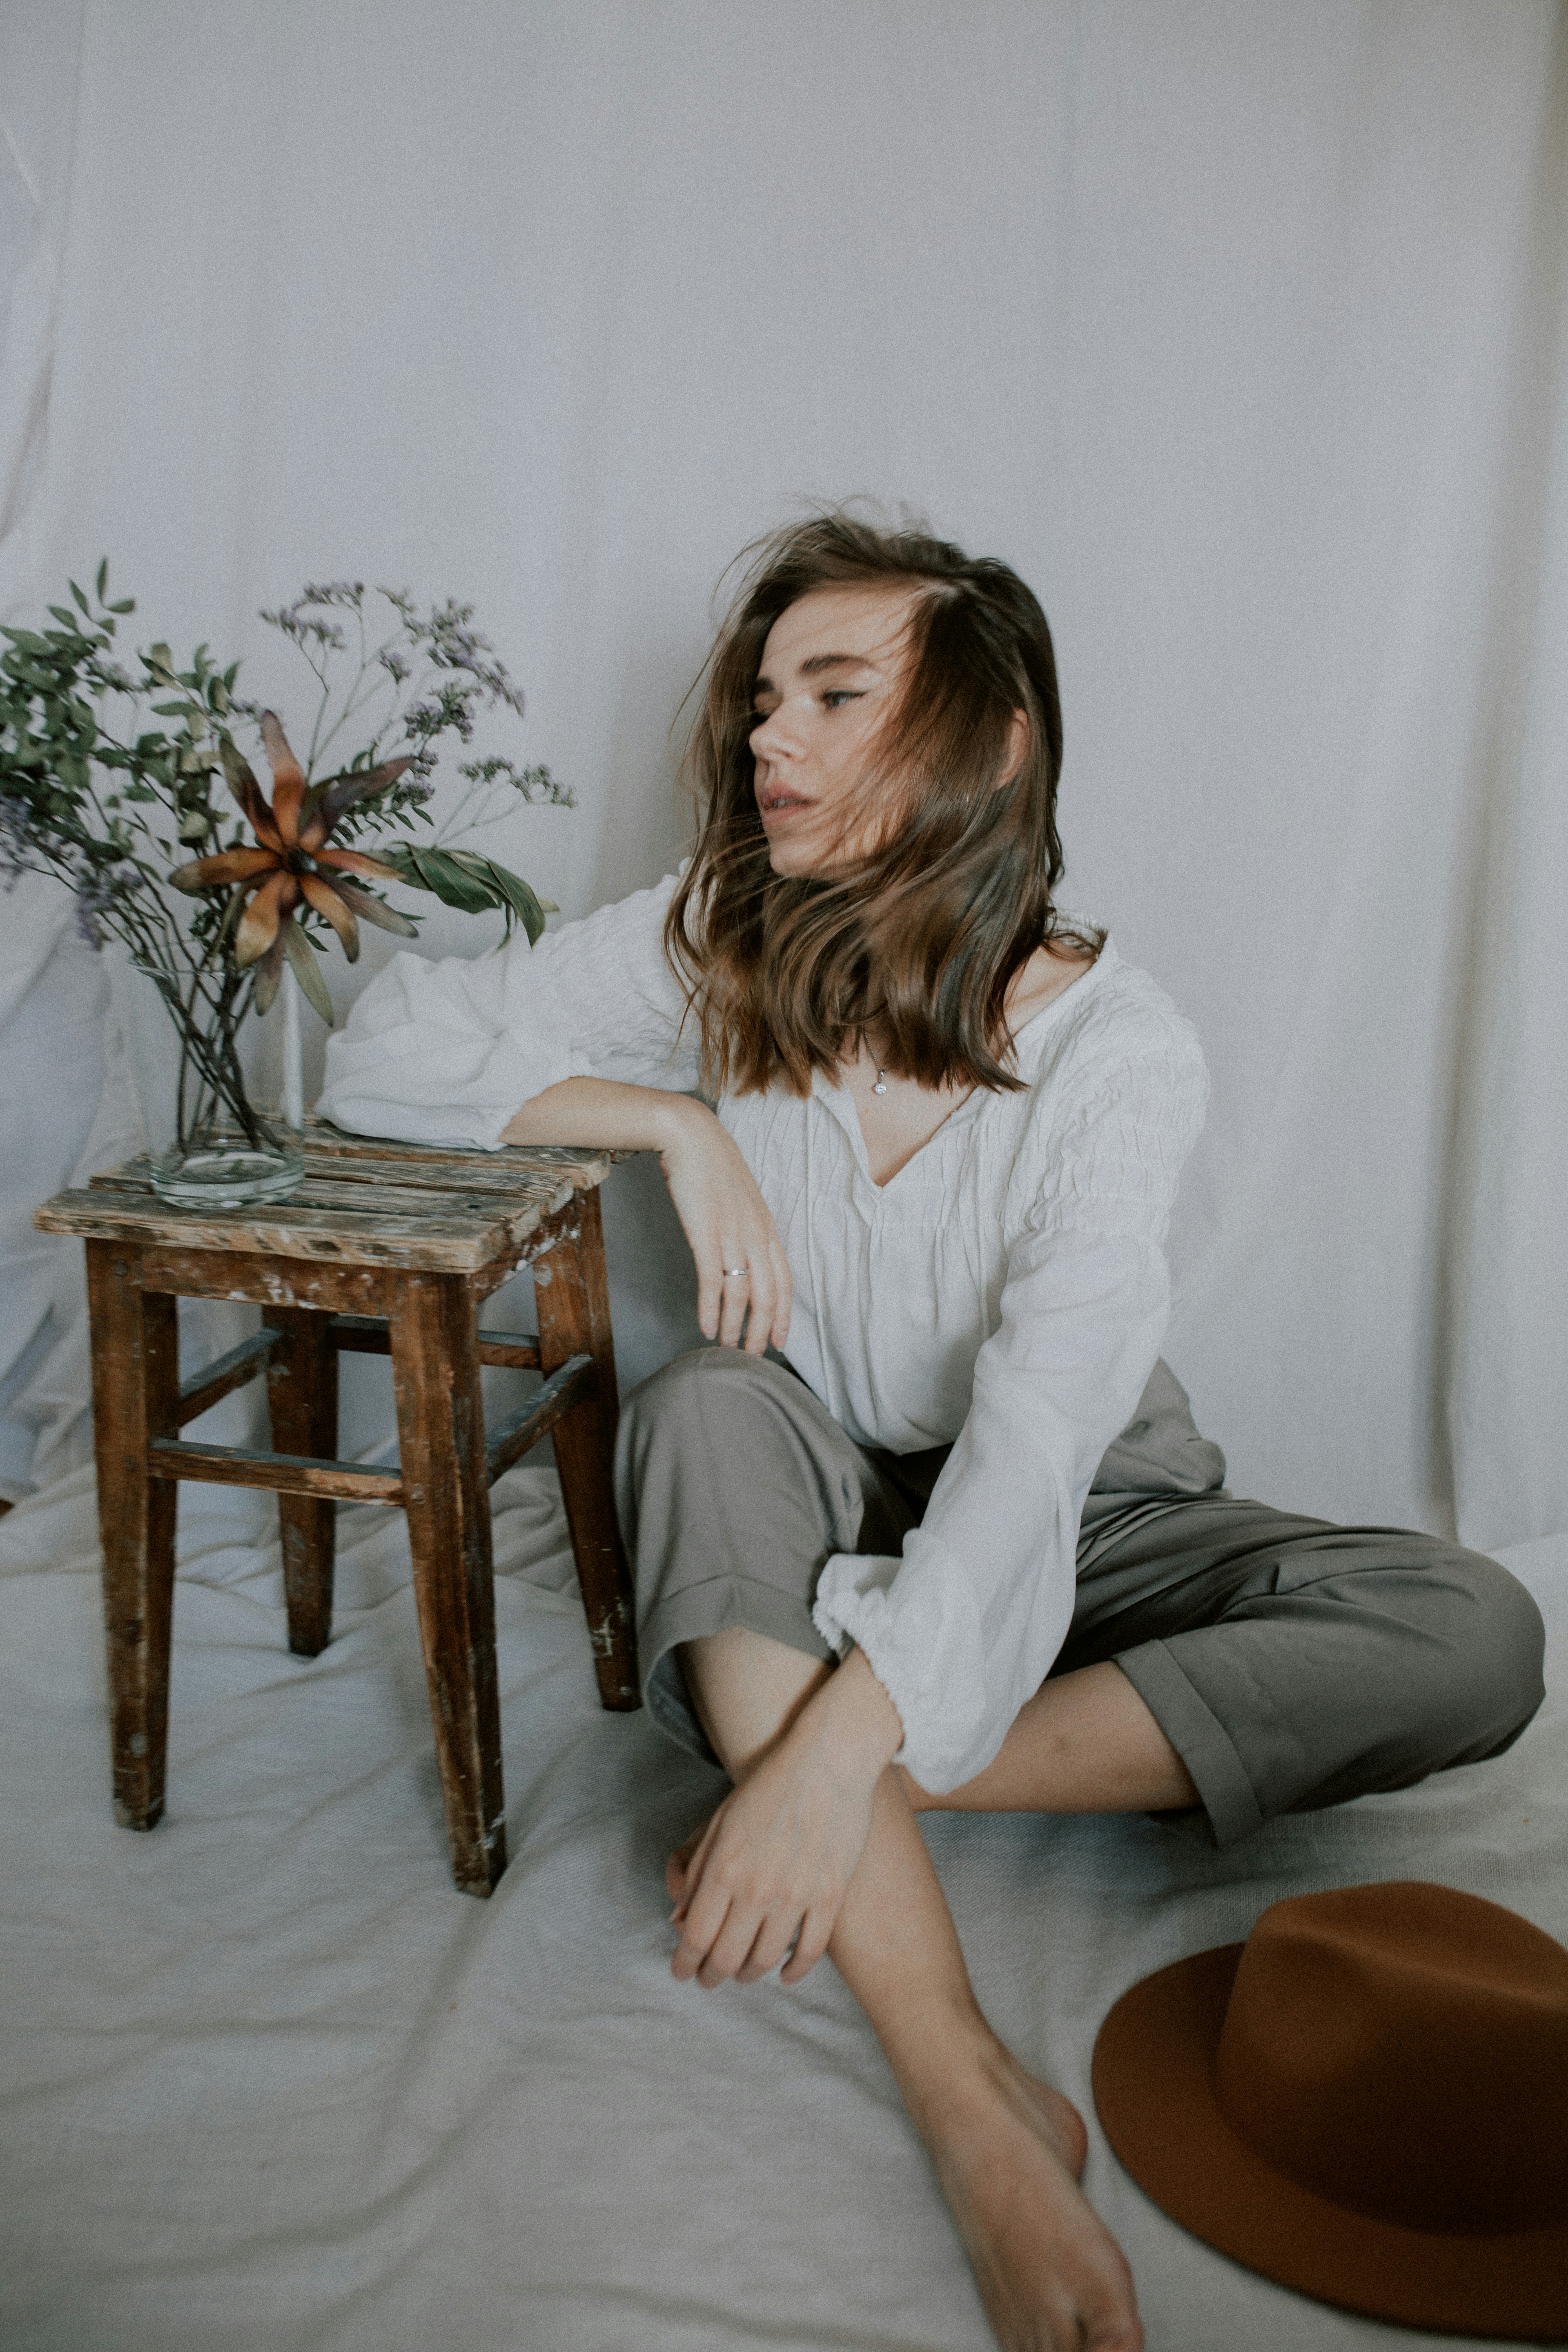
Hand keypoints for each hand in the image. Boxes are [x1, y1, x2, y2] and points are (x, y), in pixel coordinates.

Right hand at [658, 1100, 791, 1352]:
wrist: (691, 1136)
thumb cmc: (711, 1167)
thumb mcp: (738, 1200)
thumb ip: (744, 1228)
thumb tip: (738, 1253)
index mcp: (766, 1228)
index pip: (784, 1280)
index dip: (784, 1314)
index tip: (779, 1341)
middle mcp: (756, 1235)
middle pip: (768, 1295)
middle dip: (761, 1331)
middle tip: (752, 1358)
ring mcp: (733, 1235)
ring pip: (741, 1294)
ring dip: (733, 1326)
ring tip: (726, 1348)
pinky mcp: (706, 1234)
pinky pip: (713, 1281)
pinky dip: (710, 1308)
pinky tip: (705, 1326)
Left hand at [669, 1652, 902, 1986]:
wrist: (828, 1760)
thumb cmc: (769, 1786)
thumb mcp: (720, 1822)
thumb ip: (699, 1870)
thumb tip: (680, 1916)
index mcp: (725, 1868)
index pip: (695, 1937)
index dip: (685, 1963)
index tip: (683, 1972)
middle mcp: (757, 1889)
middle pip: (726, 1957)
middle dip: (711, 1976)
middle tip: (708, 1979)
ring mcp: (797, 1895)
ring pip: (765, 1960)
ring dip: (748, 1975)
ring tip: (742, 1974)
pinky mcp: (830, 1896)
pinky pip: (809, 1950)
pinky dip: (793, 1971)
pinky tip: (783, 1975)